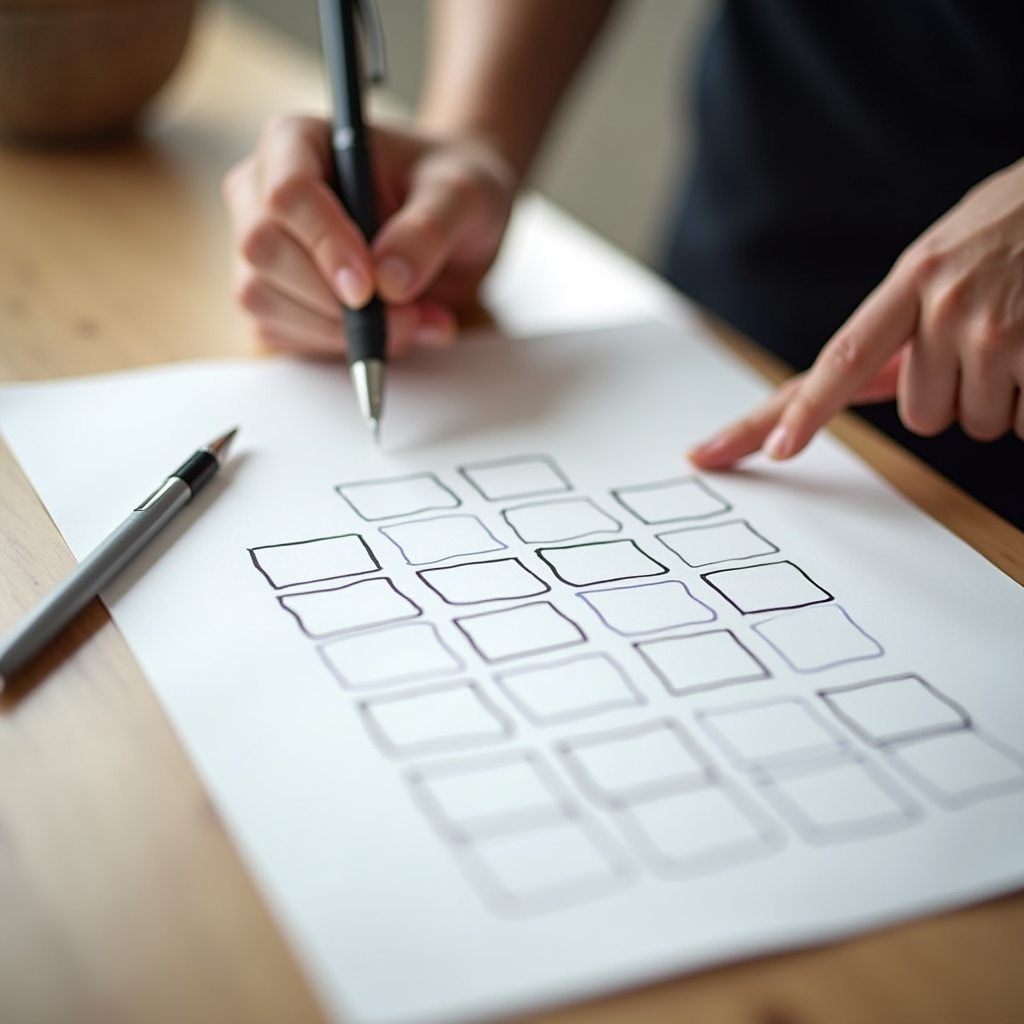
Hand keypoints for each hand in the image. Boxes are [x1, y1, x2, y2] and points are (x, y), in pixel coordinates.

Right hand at [222, 115, 517, 356]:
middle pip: (263, 250)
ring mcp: (262, 249)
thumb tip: (388, 282)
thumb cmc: (450, 190)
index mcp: (299, 142)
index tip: (370, 287)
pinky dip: (337, 348)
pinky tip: (388, 332)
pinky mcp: (273, 297)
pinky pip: (279, 334)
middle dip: (332, 299)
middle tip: (404, 314)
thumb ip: (429, 230)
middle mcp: (264, 192)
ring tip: (411, 321)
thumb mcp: (464, 196)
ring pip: (262, 300)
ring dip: (338, 331)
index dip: (325, 245)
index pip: (287, 193)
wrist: (454, 223)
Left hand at [690, 157, 1023, 467]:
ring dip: (1007, 396)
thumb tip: (866, 376)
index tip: (774, 449)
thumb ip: (911, 309)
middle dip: (956, 395)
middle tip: (998, 337)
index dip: (806, 409)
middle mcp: (948, 306)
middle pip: (923, 415)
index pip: (845, 356)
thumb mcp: (956, 248)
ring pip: (981, 423)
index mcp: (916, 276)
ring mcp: (1000, 333)